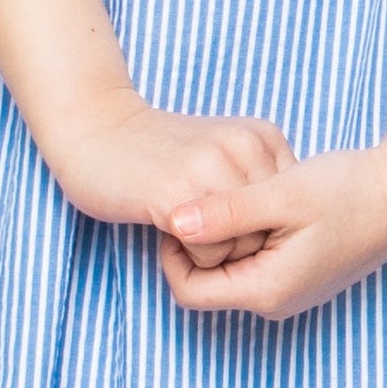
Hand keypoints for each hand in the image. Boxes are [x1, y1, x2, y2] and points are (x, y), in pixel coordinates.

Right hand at [43, 95, 291, 263]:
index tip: (223, 221)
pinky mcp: (179, 197)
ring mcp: (213, 170)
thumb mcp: (223, 154)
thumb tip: (286, 233)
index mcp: (263, 137)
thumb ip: (255, 181)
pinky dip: (190, 258)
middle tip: (202, 233)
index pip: (290, 212)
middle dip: (239, 245)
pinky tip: (165, 232)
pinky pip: (210, 255)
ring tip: (186, 230)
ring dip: (215, 254)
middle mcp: (246, 148)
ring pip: (245, 248)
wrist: (97, 129)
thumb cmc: (161, 152)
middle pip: (272, 233)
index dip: (258, 229)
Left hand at [157, 139, 386, 322]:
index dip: (173, 251)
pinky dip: (249, 235)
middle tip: (207, 195)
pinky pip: (256, 262)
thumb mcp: (281, 195)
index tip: (180, 206)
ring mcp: (291, 291)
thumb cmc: (347, 190)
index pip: (188, 290)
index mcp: (266, 291)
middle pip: (209, 282)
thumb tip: (172, 220)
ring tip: (240, 194)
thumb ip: (225, 211)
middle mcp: (276, 302)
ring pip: (232, 269)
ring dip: (226, 236)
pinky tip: (265, 201)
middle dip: (200, 242)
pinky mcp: (302, 275)